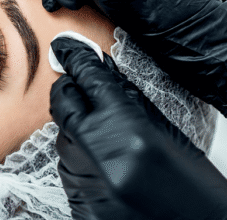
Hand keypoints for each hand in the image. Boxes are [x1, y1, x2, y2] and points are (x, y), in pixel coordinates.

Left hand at [49, 36, 226, 219]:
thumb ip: (127, 98)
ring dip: (78, 132)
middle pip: (62, 102)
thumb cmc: (190, 187)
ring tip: (108, 144)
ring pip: (61, 136)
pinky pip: (67, 168)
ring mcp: (83, 181)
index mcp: (125, 131)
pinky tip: (106, 168)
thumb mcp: (165, 132)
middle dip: (70, 90)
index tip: (66, 48)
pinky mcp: (76, 202)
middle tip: (82, 89)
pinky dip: (81, 161)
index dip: (77, 59)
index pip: (89, 79)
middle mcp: (97, 156)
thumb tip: (99, 69)